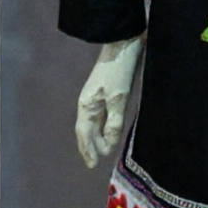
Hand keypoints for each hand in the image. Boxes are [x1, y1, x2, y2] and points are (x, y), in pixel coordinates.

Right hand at [76, 36, 143, 167]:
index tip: (93, 165)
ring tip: (102, 150)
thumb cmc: (118, 71)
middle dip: (91, 146)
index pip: (84, 133)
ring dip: (97, 137)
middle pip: (87, 129)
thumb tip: (108, 144)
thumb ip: (113, 122)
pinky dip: (104, 126)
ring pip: (94, 122)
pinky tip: (109, 130)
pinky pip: (102, 115)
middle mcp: (89, 102)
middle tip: (95, 162)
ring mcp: (97, 96)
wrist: (122, 43)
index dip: (88, 149)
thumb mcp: (118, 98)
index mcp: (87, 105)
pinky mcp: (107, 91)